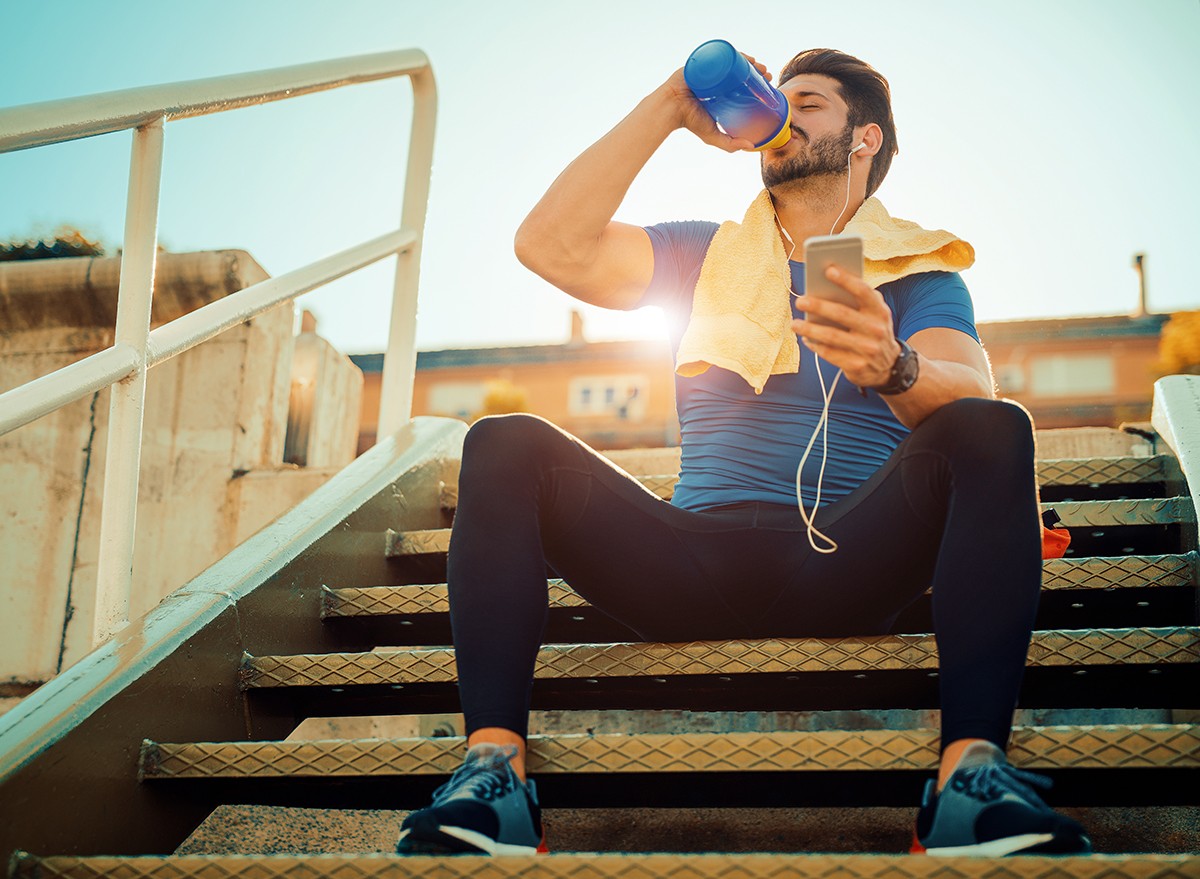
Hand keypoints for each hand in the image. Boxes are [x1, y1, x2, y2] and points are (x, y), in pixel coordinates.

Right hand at [658, 54, 768, 152]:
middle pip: (740, 71)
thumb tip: (752, 146)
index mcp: (722, 93)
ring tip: (758, 64)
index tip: (767, 83)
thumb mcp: (712, 136)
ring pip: (732, 61)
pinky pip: (719, 53)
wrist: (671, 108)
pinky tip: (744, 56)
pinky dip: (733, 53)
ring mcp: (710, 69)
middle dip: (755, 69)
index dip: (756, 83)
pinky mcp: (702, 61)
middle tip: (765, 73)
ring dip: (748, 60)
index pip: (742, 85)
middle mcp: (717, 80)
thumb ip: (730, 144)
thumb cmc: (690, 121)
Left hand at [791, 266, 901, 387]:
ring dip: (810, 329)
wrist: (888, 365)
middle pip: (843, 314)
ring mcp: (867, 349)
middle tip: (800, 301)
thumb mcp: (875, 314)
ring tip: (794, 323)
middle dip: (819, 306)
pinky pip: (830, 353)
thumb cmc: (873, 331)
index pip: (864, 292)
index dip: (846, 280)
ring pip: (832, 336)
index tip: (828, 270)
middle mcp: (876, 329)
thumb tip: (828, 285)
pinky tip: (806, 339)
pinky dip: (815, 345)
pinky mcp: (857, 366)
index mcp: (880, 311)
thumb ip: (859, 300)